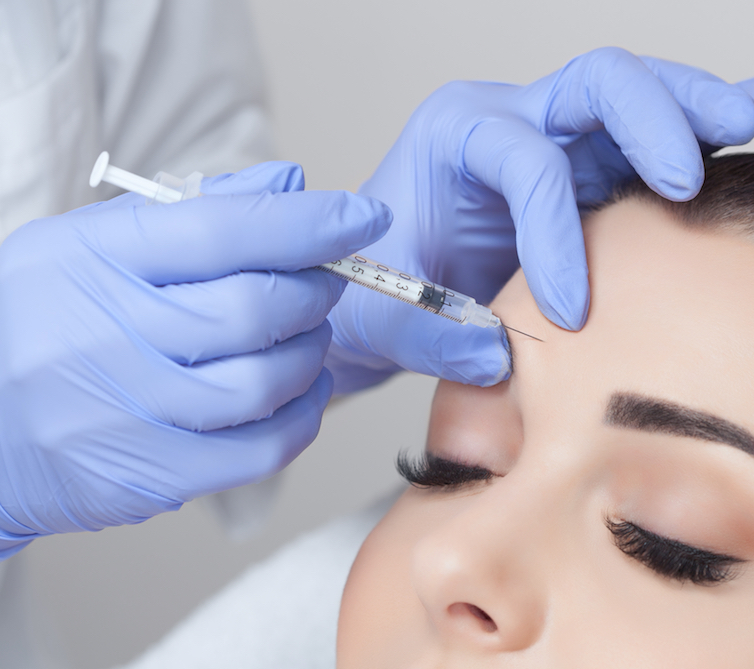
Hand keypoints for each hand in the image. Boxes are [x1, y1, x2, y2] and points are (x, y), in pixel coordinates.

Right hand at [0, 162, 390, 556]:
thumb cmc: (45, 322)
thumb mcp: (93, 246)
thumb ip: (196, 213)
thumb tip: (292, 186)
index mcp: (93, 259)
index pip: (225, 231)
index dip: (311, 223)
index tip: (362, 216)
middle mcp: (107, 334)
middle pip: (257, 308)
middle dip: (314, 291)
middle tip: (321, 284)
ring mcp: (128, 412)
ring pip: (267, 381)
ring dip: (311, 355)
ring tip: (304, 339)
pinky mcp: (151, 475)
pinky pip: (262, 448)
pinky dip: (302, 416)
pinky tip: (298, 393)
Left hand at [326, 47, 753, 391]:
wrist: (387, 286)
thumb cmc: (382, 290)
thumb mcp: (385, 319)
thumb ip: (430, 338)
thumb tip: (494, 356)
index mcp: (457, 135)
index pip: (526, 162)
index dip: (554, 232)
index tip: (570, 313)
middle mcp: (517, 117)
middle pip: (597, 84)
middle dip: (649, 122)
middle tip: (685, 181)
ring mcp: (565, 134)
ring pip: (642, 94)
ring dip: (701, 106)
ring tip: (750, 121)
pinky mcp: (599, 165)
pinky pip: (662, 127)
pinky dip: (720, 109)